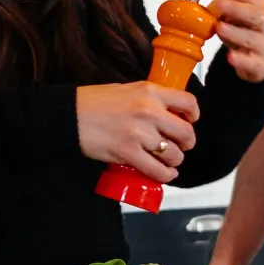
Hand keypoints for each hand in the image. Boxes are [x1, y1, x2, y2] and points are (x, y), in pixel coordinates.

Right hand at [76, 82, 199, 182]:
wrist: (70, 114)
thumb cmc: (95, 102)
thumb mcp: (128, 89)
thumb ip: (149, 99)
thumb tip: (167, 112)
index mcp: (150, 91)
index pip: (188, 102)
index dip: (193, 116)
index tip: (190, 121)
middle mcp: (148, 111)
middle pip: (186, 133)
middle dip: (187, 143)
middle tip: (181, 146)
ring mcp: (139, 133)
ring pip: (173, 154)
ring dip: (174, 161)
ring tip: (168, 161)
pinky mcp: (128, 153)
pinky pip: (157, 170)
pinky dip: (165, 175)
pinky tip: (165, 173)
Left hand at [207, 0, 263, 82]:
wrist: (263, 63)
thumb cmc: (247, 34)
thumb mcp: (240, 19)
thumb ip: (228, 10)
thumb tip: (212, 4)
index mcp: (262, 9)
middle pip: (255, 15)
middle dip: (236, 8)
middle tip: (219, 4)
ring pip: (252, 39)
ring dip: (235, 32)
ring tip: (220, 28)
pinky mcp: (261, 65)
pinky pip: (251, 62)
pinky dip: (241, 59)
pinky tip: (230, 56)